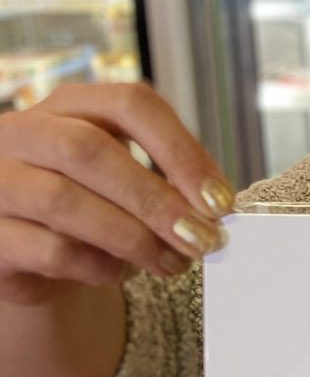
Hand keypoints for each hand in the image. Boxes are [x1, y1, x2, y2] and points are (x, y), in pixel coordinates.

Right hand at [0, 81, 232, 305]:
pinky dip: (97, 266)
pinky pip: (50, 250)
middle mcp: (23, 132)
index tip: (219, 200)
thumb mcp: (123, 180)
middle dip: (156, 199)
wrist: (28, 254)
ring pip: (65, 201)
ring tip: (172, 262)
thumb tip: (213, 210)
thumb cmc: (87, 209)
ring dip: (132, 238)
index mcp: (68, 105)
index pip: (130, 103)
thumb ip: (163, 182)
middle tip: (202, 238)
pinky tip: (120, 272)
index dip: (181, 150)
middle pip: (91, 150)